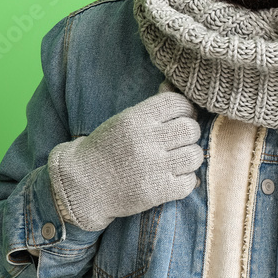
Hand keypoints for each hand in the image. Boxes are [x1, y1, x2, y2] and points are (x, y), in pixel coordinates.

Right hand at [47, 90, 202, 231]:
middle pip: (190, 129)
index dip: (184, 110)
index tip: (178, 118)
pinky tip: (173, 177)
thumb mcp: (123, 120)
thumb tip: (174, 86)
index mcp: (136, 119)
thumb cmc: (106, 149)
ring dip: (189, 157)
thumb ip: (151, 107)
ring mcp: (153, 167)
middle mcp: (146, 141)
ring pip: (194, 155)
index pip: (178, 103)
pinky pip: (189, 182)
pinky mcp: (157, 191)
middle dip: (188, 134)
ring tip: (176, 160)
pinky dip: (185, 180)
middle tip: (177, 141)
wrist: (82, 184)